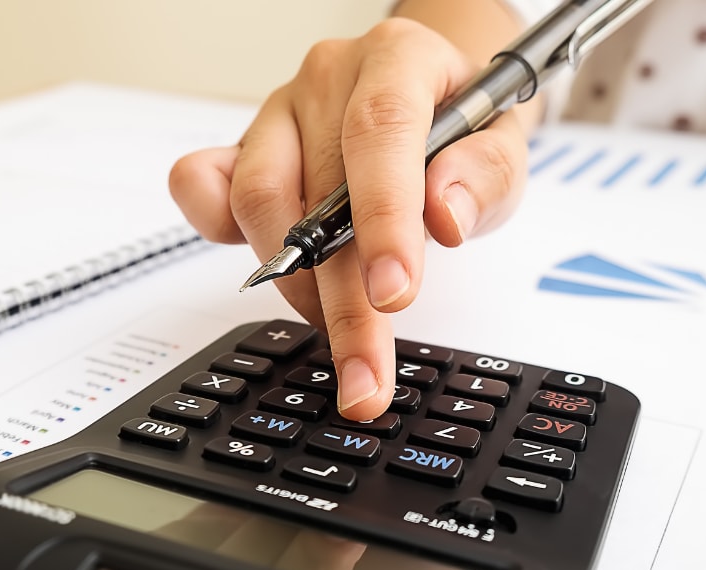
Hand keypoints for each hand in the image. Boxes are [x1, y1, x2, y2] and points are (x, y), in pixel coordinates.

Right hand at [170, 17, 532, 419]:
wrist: (433, 94)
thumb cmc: (464, 123)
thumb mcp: (505, 144)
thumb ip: (485, 175)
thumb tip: (443, 215)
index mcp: (398, 59)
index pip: (381, 132)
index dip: (384, 217)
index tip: (394, 292)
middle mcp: (329, 79)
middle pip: (317, 190)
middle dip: (343, 301)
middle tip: (365, 375)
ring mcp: (278, 114)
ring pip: (259, 201)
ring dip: (297, 285)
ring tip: (341, 328)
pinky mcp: (241, 148)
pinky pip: (200, 184)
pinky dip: (212, 228)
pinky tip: (262, 268)